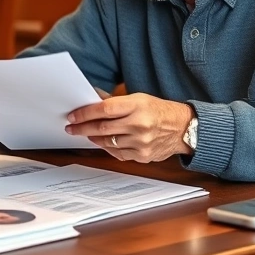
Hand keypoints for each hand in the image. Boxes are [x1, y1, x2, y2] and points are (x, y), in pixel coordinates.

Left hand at [64, 93, 193, 162]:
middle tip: (71, 128)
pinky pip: (117, 153)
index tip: (72, 116)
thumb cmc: (158, 110)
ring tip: (86, 133)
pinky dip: (107, 147)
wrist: (184, 128)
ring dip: (93, 138)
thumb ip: (114, 101)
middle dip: (82, 128)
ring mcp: (141, 142)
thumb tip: (90, 99)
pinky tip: (102, 142)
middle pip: (102, 128)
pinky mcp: (143, 156)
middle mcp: (139, 124)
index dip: (85, 113)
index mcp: (138, 105)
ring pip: (107, 142)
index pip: (104, 109)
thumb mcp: (139, 98)